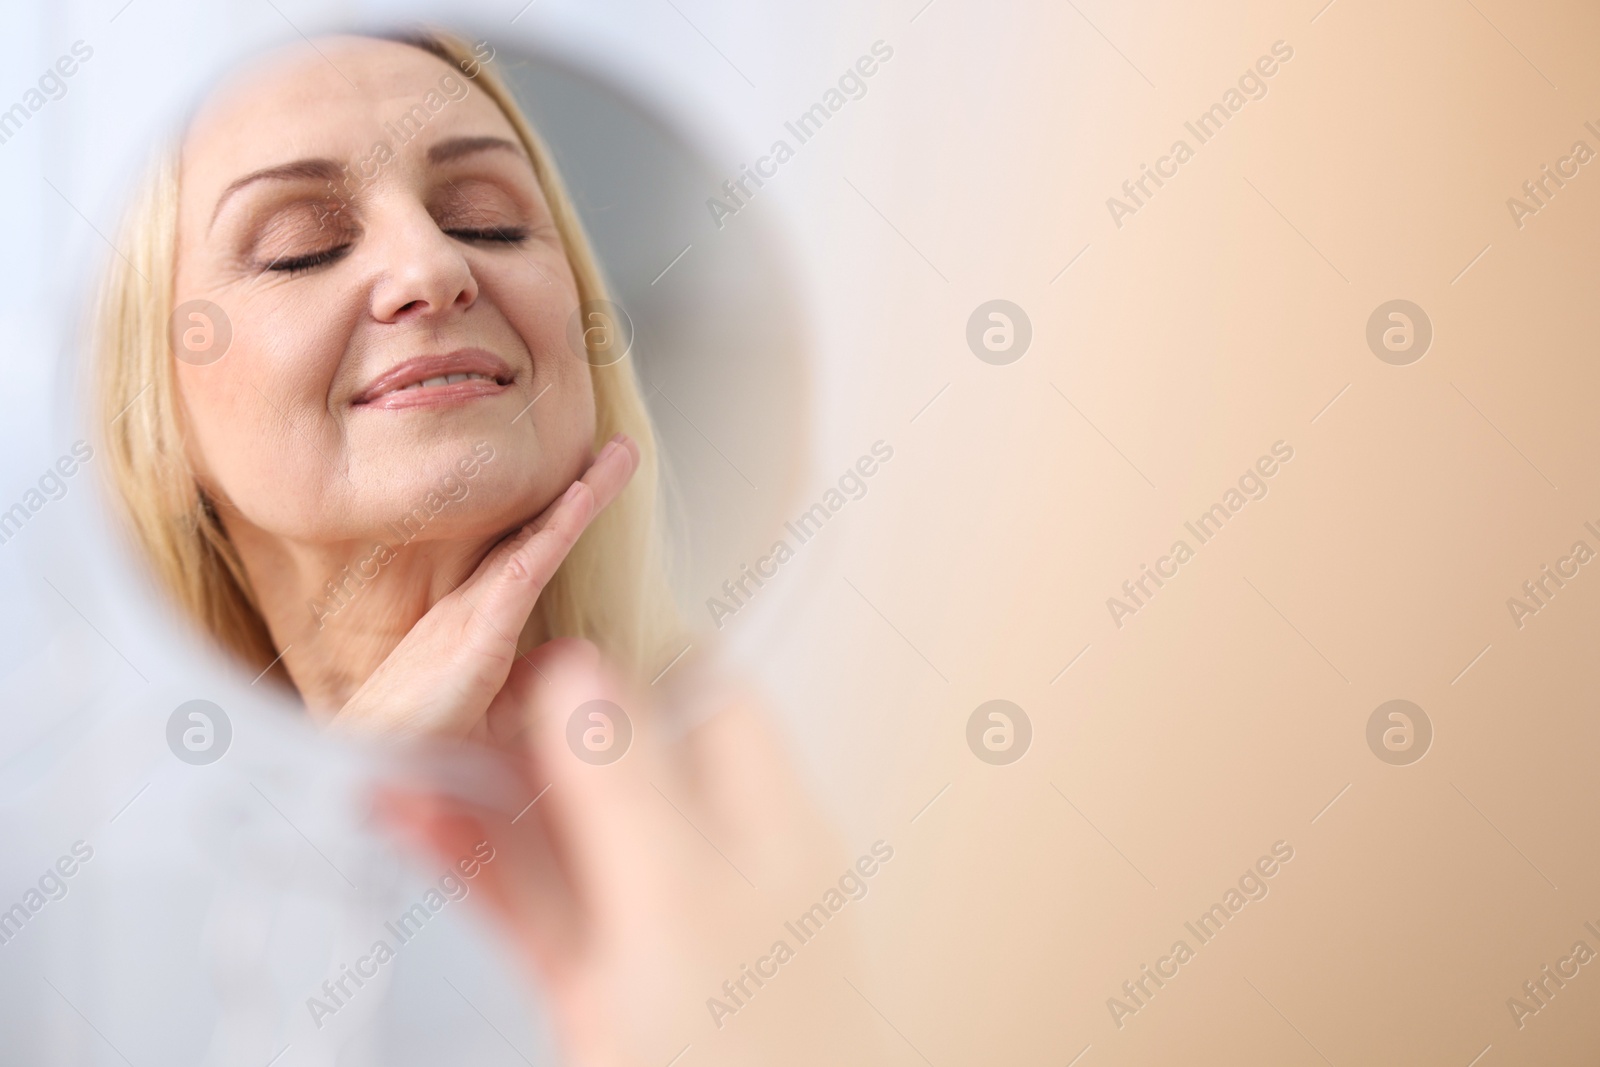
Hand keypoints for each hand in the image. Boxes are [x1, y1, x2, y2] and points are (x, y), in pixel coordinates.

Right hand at [330, 434, 638, 740]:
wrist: (363, 776)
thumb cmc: (416, 752)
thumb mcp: (490, 720)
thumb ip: (531, 685)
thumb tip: (579, 648)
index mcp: (474, 623)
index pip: (532, 556)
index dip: (566, 517)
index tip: (600, 481)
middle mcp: (472, 606)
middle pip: (536, 534)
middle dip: (583, 489)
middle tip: (623, 448)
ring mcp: (472, 616)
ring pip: (538, 540)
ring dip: (584, 495)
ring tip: (621, 454)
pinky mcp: (476, 637)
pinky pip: (524, 572)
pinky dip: (558, 531)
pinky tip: (586, 498)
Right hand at [376, 640, 876, 1066]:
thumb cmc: (745, 1053)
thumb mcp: (682, 901)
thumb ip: (627, 784)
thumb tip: (577, 668)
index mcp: (760, 818)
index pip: (700, 689)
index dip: (620, 651)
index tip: (529, 629)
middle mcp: (706, 857)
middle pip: (613, 750)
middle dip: (524, 712)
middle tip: (433, 680)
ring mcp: (646, 921)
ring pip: (556, 824)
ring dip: (476, 782)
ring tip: (391, 740)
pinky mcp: (593, 982)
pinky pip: (524, 897)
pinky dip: (464, 855)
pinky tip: (403, 817)